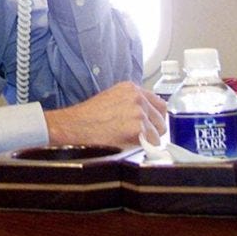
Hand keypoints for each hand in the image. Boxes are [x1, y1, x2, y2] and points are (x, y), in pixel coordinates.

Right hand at [43, 82, 167, 148]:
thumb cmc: (88, 116)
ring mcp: (139, 112)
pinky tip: (129, 144)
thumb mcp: (112, 98)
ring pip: (158, 133)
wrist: (75, 125)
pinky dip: (143, 147)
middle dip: (154, 130)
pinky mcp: (137, 128)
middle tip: (141, 137)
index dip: (156, 117)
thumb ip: (131, 102)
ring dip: (148, 140)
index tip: (153, 125)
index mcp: (131, 88)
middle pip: (161, 118)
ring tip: (130, 140)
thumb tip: (148, 116)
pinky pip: (151, 143)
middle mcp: (137, 97)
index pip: (159, 103)